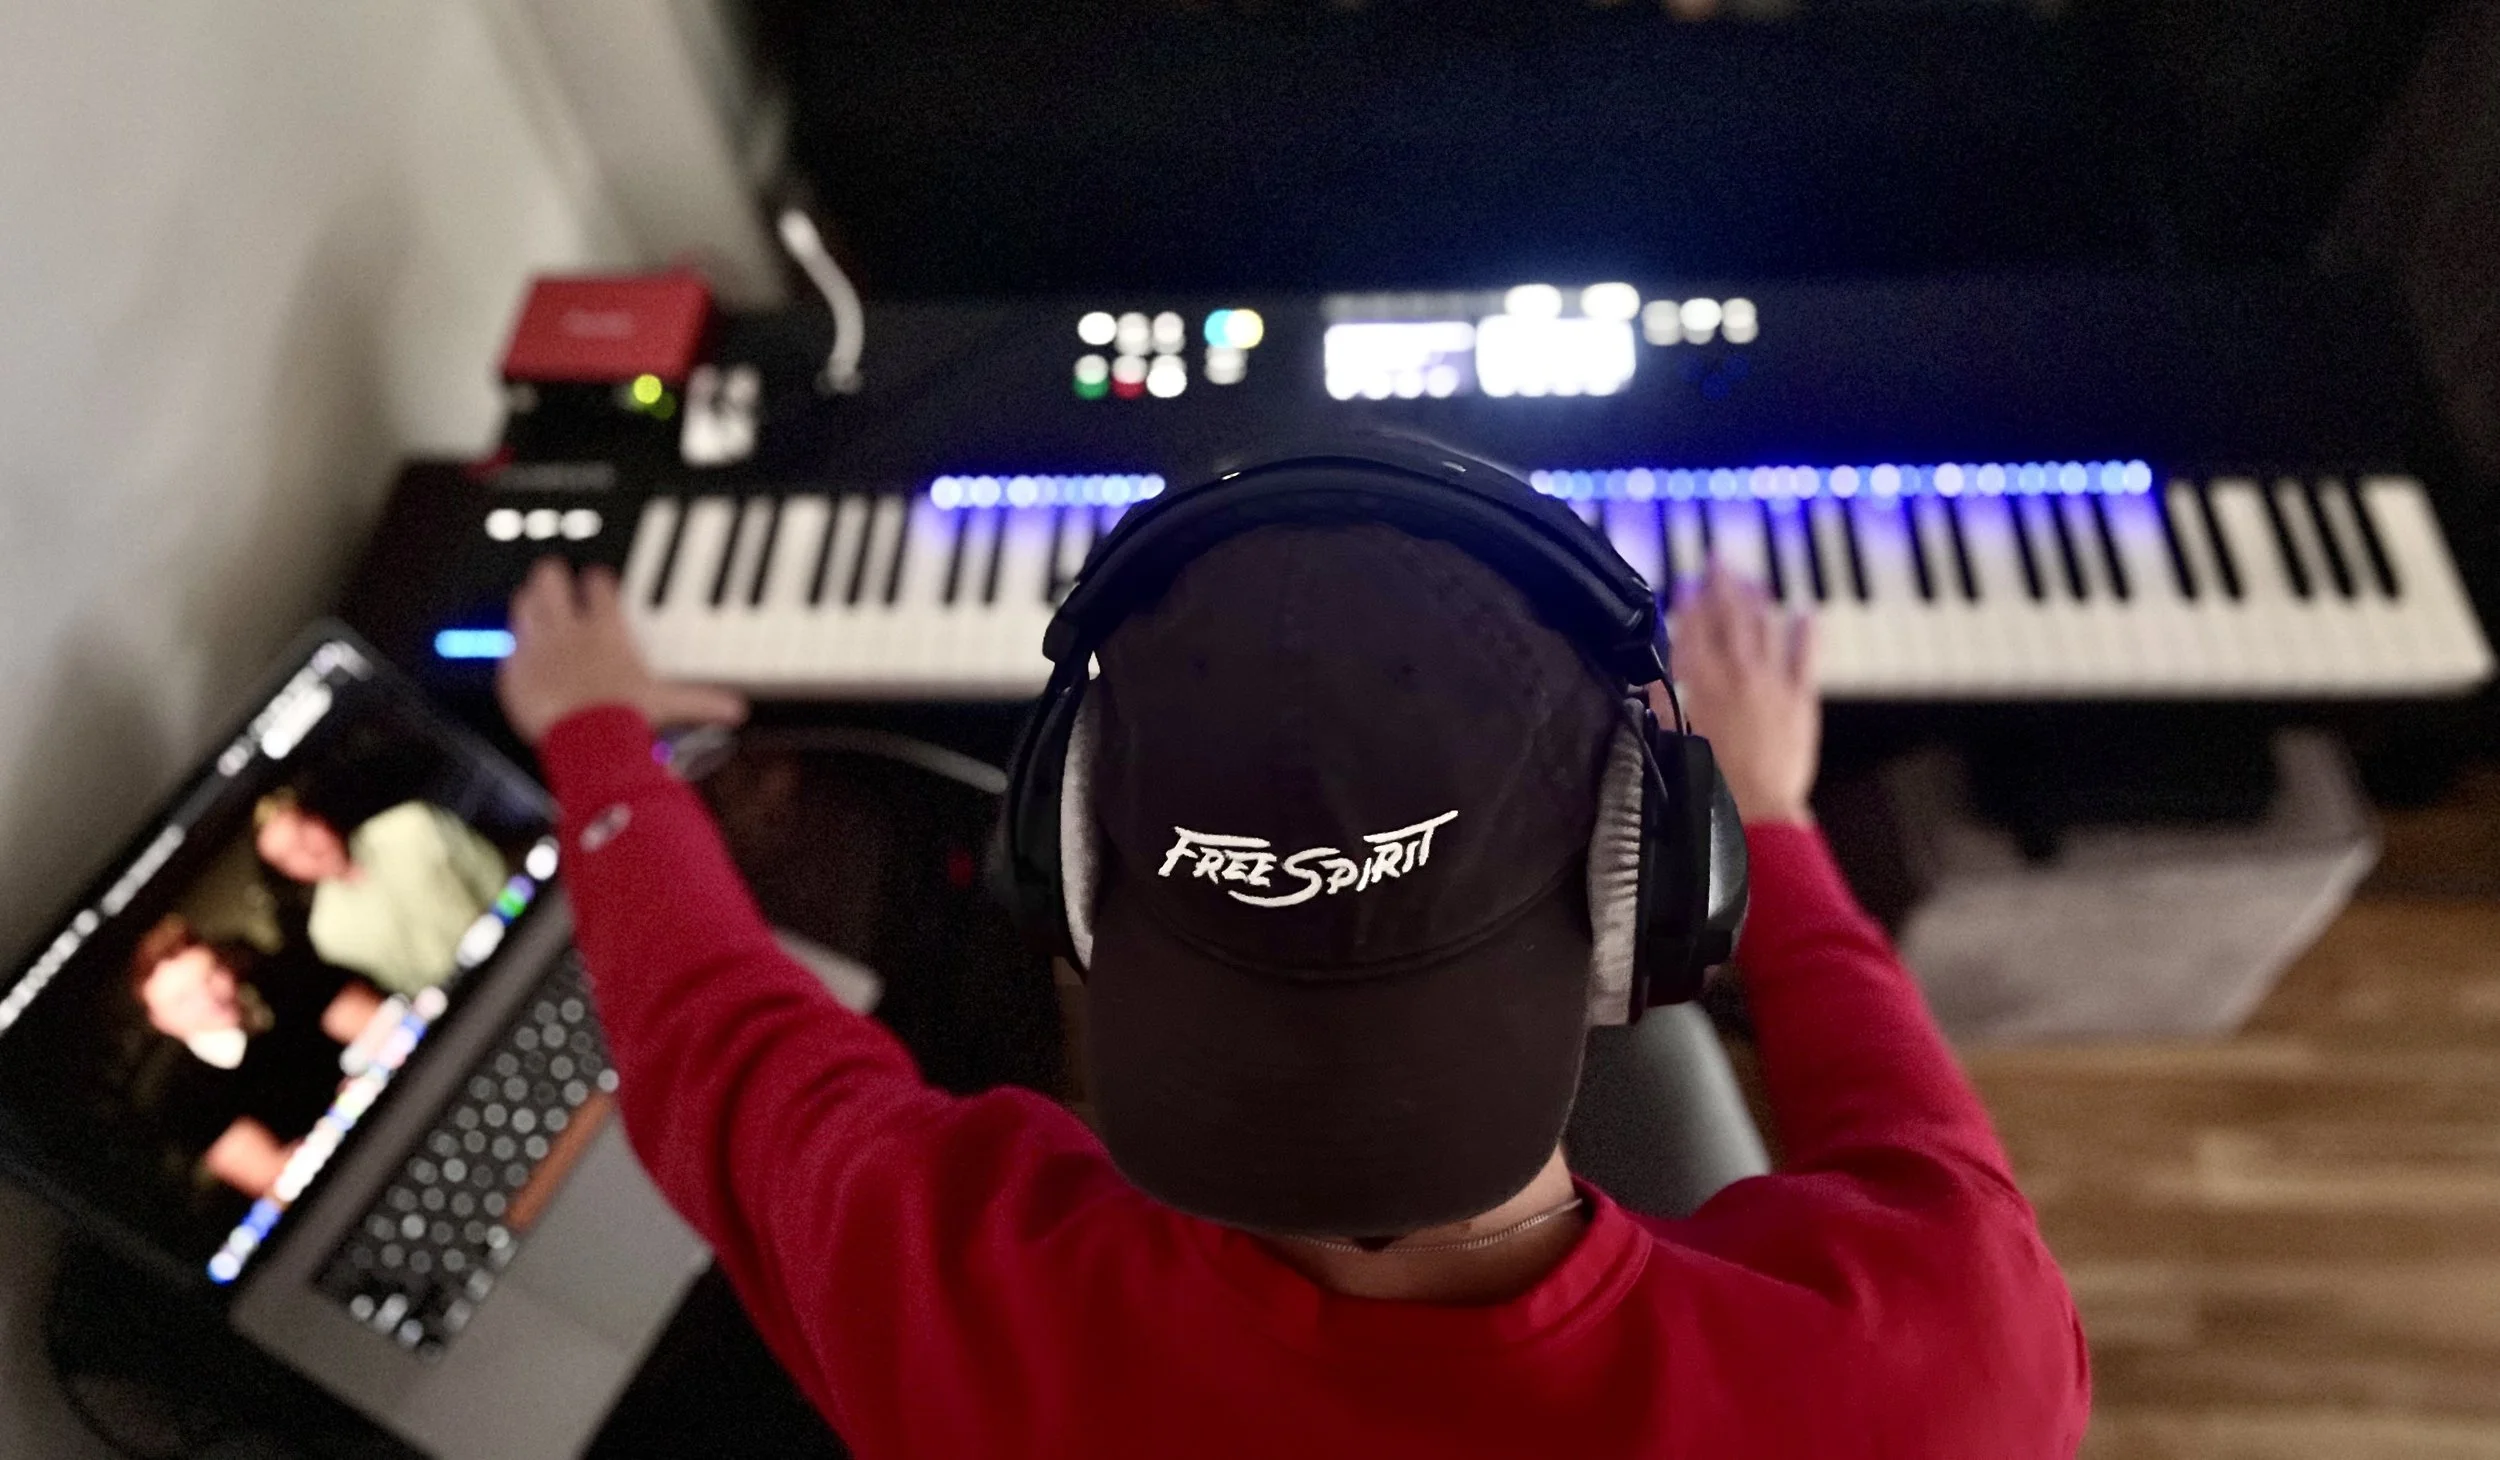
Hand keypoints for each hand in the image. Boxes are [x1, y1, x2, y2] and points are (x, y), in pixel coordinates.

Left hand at [497, 559, 747, 746]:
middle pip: (551, 581)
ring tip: (531, 598)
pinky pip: (508, 649)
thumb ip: (701, 700)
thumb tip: (737, 708)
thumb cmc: (627, 717)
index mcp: (605, 628)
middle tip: (553, 574)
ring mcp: (537, 647)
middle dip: (552, 576)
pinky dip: (514, 648)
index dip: (598, 580)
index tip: (598, 579)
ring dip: (528, 601)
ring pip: (524, 604)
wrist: (587, 740)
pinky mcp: (514, 671)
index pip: (599, 585)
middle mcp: (568, 629)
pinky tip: (518, 649)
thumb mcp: (668, 704)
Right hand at [1655, 566, 1819, 824]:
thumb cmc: (1712, 783)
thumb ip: (1663, 703)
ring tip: (1751, 578)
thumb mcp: (1673, 739)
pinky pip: (1804, 657)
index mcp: (1704, 683)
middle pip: (1730, 618)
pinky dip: (1805, 633)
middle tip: (1719, 560)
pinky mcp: (1800, 699)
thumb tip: (1648, 678)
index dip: (1690, 604)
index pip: (1694, 632)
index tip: (1687, 584)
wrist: (1760, 810)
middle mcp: (1739, 674)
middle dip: (1723, 585)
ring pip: (1765, 628)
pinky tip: (1804, 613)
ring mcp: (1773, 683)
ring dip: (1758, 599)